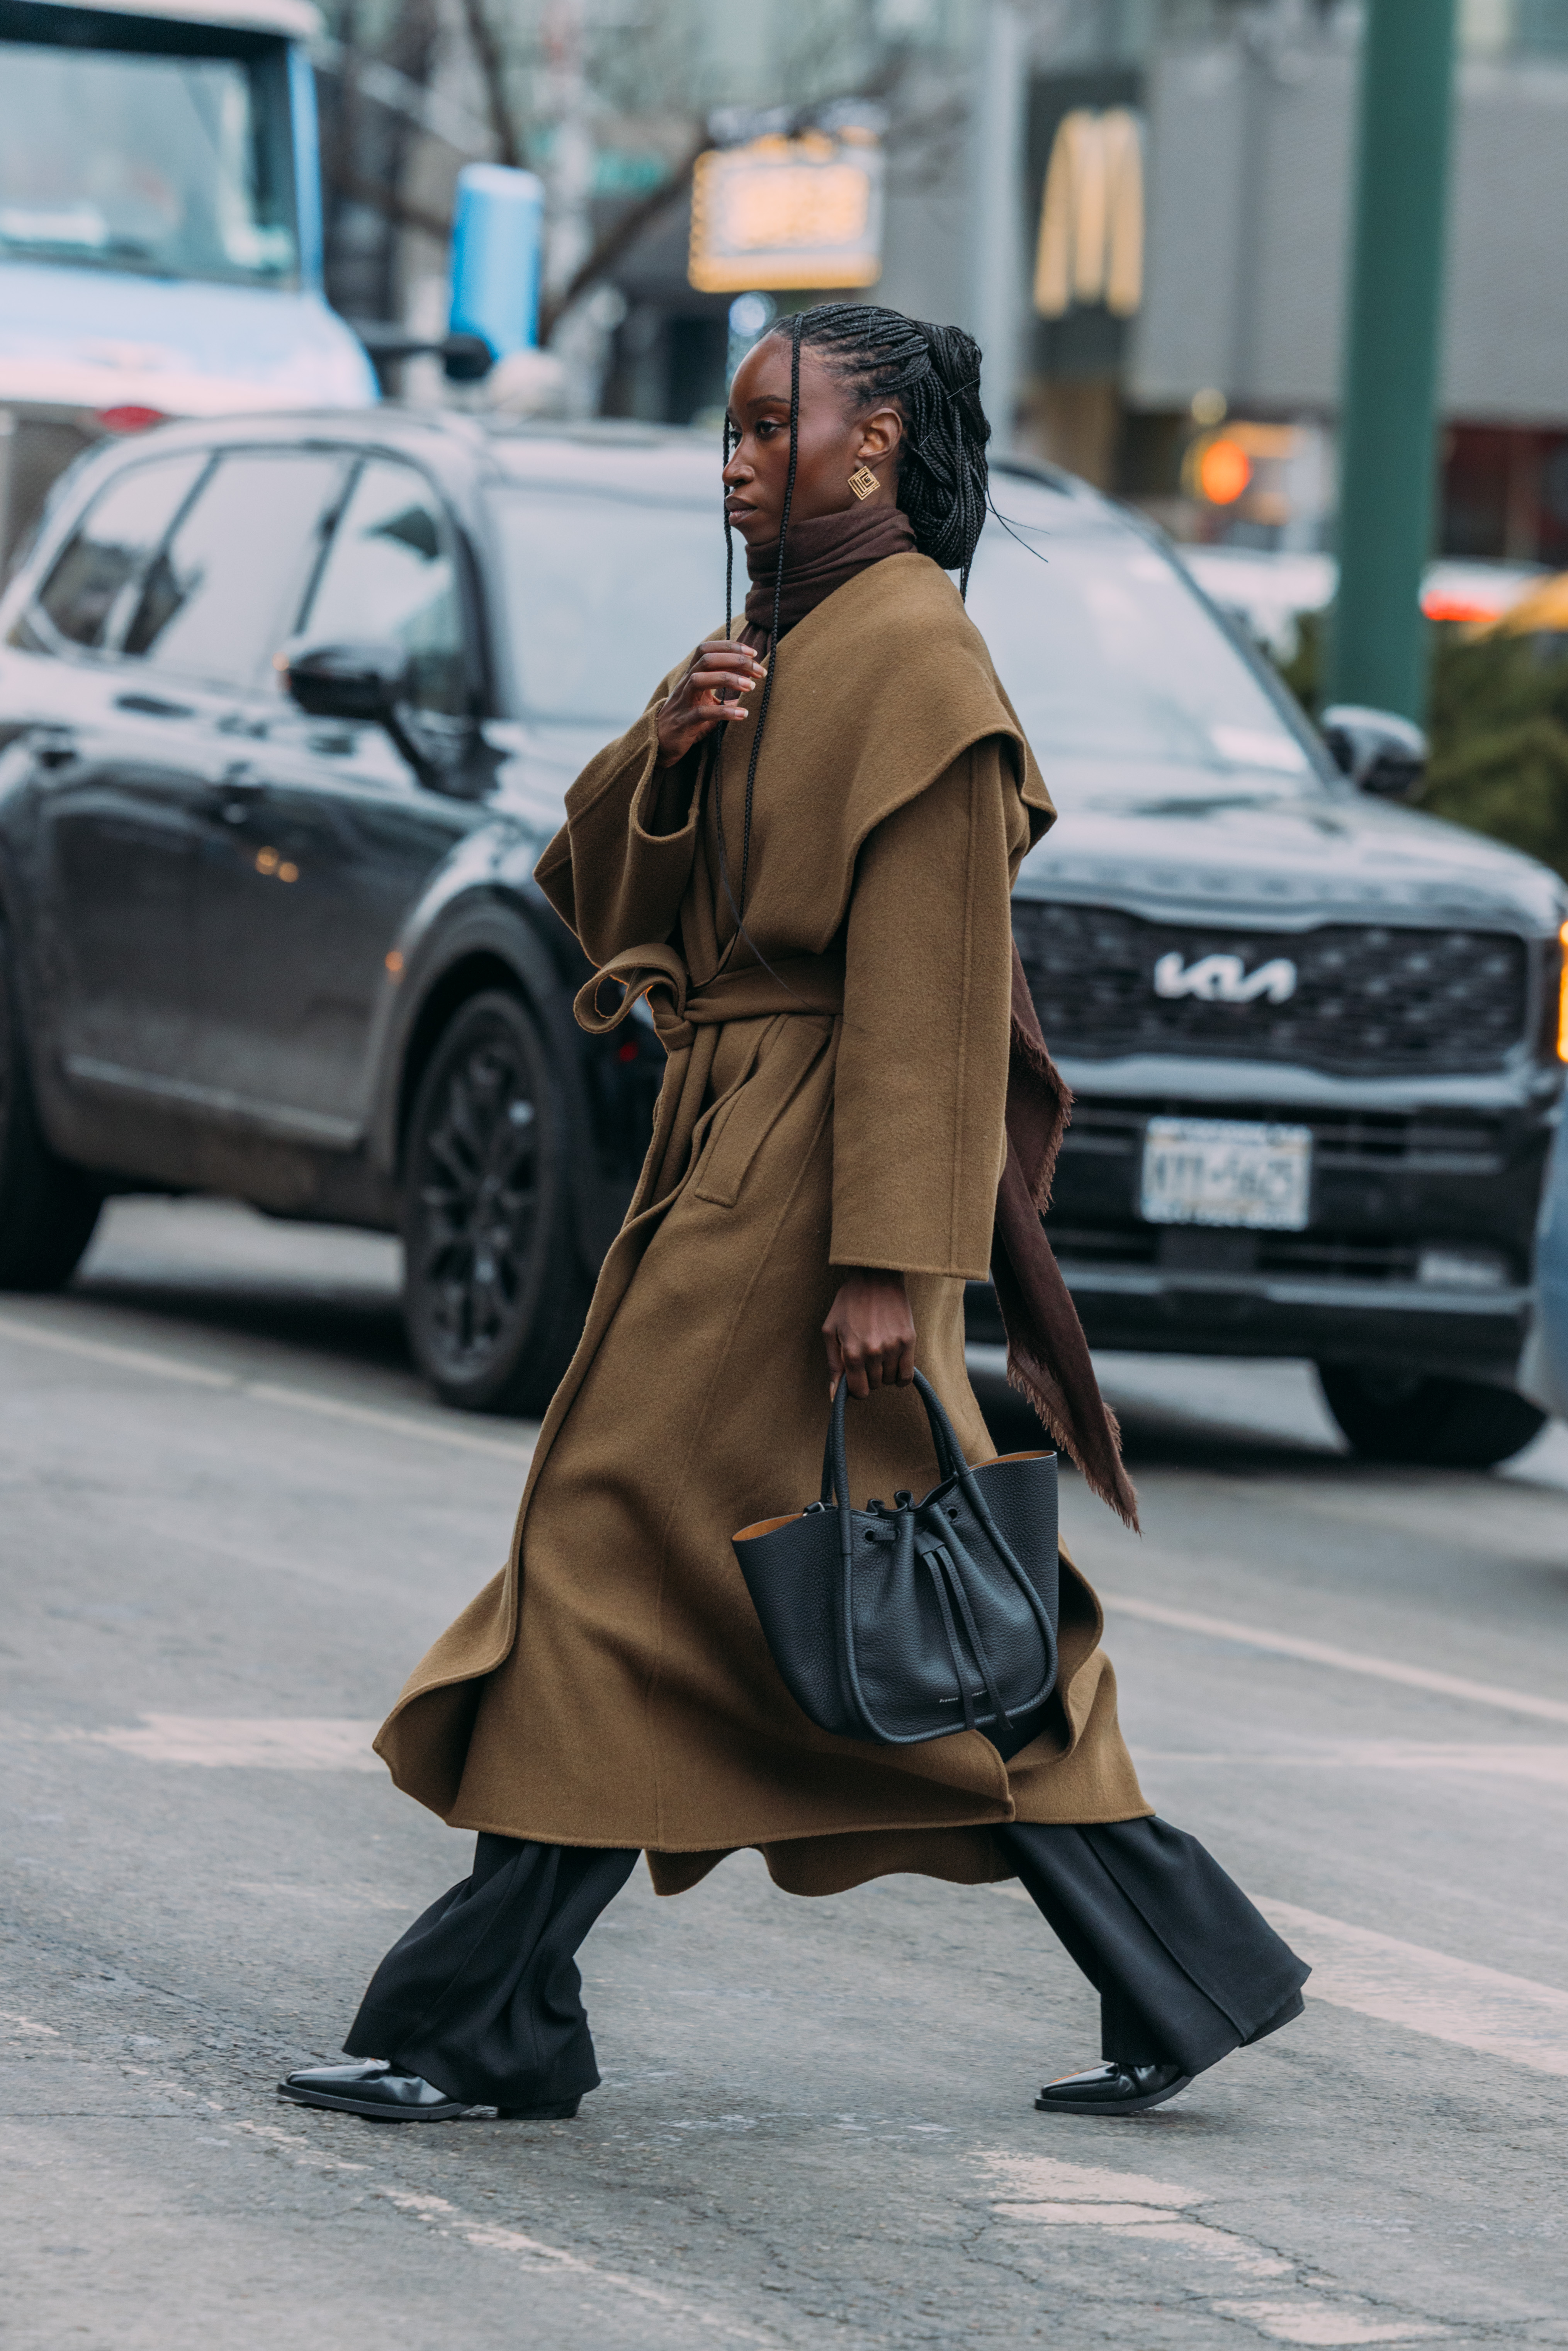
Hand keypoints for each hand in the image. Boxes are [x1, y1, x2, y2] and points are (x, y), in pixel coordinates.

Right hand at [655, 640, 766, 766]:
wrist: (661, 742)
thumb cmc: (687, 719)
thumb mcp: (706, 702)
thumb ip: (724, 693)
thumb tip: (749, 686)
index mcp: (692, 675)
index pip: (707, 650)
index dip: (730, 646)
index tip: (753, 652)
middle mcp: (686, 684)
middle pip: (707, 660)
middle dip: (736, 660)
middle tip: (759, 671)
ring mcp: (684, 702)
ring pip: (700, 680)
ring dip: (729, 679)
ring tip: (751, 687)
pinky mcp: (685, 722)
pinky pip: (704, 713)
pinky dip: (725, 711)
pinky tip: (743, 714)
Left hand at [822, 1269, 915, 1398]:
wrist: (875, 1277)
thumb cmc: (848, 1303)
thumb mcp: (830, 1331)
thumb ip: (833, 1365)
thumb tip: (835, 1396)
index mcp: (852, 1353)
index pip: (858, 1391)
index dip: (855, 1388)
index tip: (855, 1378)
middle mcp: (873, 1353)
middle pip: (874, 1385)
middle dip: (868, 1377)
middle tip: (865, 1358)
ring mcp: (893, 1347)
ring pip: (889, 1380)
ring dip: (883, 1373)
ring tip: (878, 1353)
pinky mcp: (909, 1341)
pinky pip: (907, 1375)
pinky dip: (900, 1376)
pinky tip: (893, 1364)